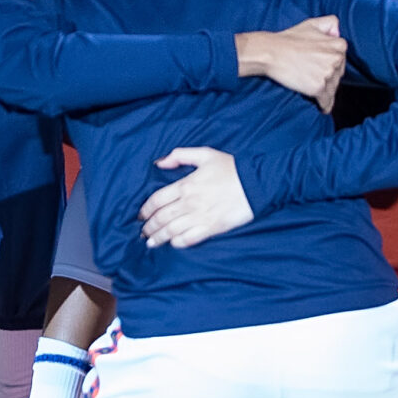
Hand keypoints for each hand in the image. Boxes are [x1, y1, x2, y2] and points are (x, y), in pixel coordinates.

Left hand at [138, 147, 253, 247]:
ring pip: (171, 231)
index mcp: (186, 184)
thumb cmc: (232, 168)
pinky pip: (188, 239)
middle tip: (143, 231)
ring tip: (150, 242)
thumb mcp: (206, 154)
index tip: (141, 215)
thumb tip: (159, 162)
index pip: (157, 199)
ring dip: (158, 238)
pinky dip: (177, 243)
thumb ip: (180, 156)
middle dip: (148, 227)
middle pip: (161, 218)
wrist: (256, 184)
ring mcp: (200, 217)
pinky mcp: (211, 228)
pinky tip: (172, 243)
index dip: (145, 209)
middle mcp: (190, 202)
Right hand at [238, 16, 346, 112]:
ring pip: (333, 88)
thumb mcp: (312, 24)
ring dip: (325, 91)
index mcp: (338, 45)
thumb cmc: (290, 39)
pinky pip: (327, 101)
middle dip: (329, 77)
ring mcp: (328, 74)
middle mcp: (336, 59)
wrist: (272, 52)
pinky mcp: (318, 88)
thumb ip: (330, 23)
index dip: (331, 64)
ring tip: (313, 89)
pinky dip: (325, 106)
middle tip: (313, 75)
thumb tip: (337, 32)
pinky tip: (322, 108)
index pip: (341, 60)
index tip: (321, 66)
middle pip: (338, 75)